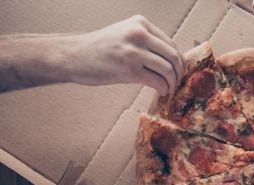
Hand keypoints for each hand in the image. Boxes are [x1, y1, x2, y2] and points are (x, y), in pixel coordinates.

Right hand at [66, 15, 183, 95]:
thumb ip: (145, 41)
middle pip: (172, 55)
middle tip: (177, 82)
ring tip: (169, 89)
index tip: (179, 71)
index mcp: (140, 23)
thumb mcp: (124, 34)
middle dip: (179, 72)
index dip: (179, 60)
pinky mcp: (129, 69)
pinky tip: (161, 92)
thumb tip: (170, 59)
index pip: (170, 43)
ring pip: (167, 69)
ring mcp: (134, 51)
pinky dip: (163, 88)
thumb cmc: (99, 48)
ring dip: (172, 83)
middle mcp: (139, 34)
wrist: (74, 56)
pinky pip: (157, 81)